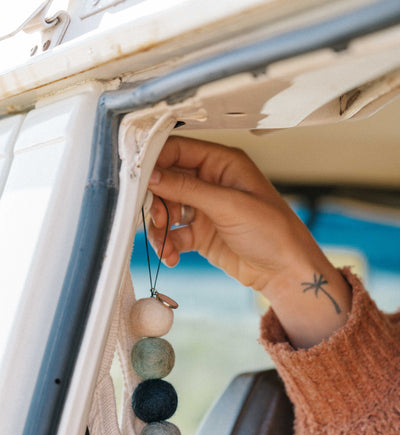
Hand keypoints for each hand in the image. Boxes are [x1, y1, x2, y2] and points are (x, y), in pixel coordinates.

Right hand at [148, 136, 350, 347]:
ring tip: (165, 245)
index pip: (179, 151)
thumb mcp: (229, 206)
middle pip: (167, 182)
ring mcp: (205, 209)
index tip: (137, 177)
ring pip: (167, 210)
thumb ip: (188, 189)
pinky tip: (173, 256)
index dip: (155, 161)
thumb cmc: (274, 232)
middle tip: (155, 217)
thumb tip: (153, 175)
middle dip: (157, 201)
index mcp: (223, 163)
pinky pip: (174, 234)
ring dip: (160, 228)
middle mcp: (211, 182)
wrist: (285, 272)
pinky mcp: (201, 234)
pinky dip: (169, 245)